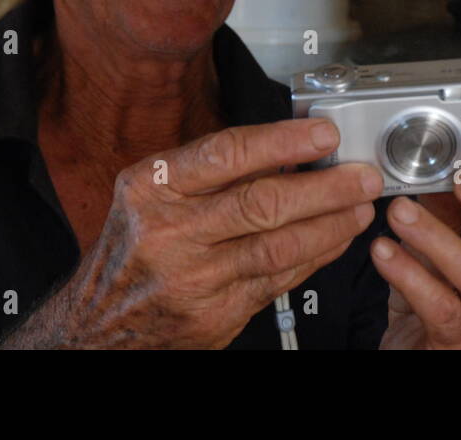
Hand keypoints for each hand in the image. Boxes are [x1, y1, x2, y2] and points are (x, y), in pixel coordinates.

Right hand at [1, 118, 381, 348]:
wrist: (97, 325)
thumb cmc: (136, 247)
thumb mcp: (151, 194)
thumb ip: (210, 171)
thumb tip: (289, 145)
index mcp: (152, 187)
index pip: (228, 154)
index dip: (283, 142)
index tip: (324, 135)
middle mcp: (169, 232)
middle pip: (262, 202)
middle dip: (325, 187)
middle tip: (362, 175)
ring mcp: (192, 279)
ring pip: (278, 246)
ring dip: (331, 224)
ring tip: (360, 207)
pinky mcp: (214, 315)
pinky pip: (277, 281)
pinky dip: (314, 257)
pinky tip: (335, 239)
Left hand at [373, 135, 460, 349]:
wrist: (415, 350)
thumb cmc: (438, 291)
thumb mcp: (447, 239)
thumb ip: (449, 203)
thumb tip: (441, 158)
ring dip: (439, 237)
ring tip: (402, 211)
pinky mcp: (459, 343)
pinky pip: (439, 308)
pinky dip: (409, 275)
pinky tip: (385, 251)